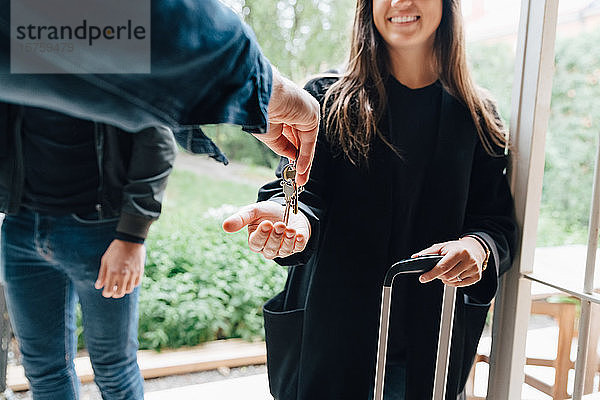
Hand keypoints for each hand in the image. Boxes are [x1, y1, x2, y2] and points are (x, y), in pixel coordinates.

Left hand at [95, 239, 144, 297]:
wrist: (130, 240)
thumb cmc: (115, 250)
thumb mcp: (105, 261)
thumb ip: (102, 275)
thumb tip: (98, 286)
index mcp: (113, 272)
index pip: (109, 291)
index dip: (106, 293)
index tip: (105, 291)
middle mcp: (123, 275)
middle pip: (119, 293)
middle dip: (115, 294)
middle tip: (113, 289)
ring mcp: (133, 274)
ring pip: (128, 290)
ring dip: (123, 290)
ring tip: (120, 285)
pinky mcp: (139, 271)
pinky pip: (136, 283)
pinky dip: (132, 284)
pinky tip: (128, 280)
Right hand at [222, 201, 310, 259]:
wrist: (287, 210)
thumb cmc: (267, 213)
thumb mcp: (253, 211)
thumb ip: (240, 218)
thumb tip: (225, 226)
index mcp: (255, 241)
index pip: (256, 243)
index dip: (261, 235)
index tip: (266, 224)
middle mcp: (268, 249)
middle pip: (270, 248)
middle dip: (275, 236)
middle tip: (279, 224)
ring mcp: (282, 250)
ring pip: (283, 250)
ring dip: (287, 239)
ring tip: (289, 228)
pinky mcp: (296, 247)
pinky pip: (298, 249)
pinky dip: (299, 242)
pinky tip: (299, 235)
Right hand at [253, 67, 319, 185]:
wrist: (259, 96)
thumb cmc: (258, 111)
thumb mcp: (270, 135)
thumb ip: (284, 147)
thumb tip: (293, 158)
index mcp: (287, 111)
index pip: (294, 136)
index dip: (293, 153)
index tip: (292, 170)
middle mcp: (299, 110)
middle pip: (302, 141)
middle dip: (301, 162)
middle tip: (299, 180)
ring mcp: (307, 112)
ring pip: (307, 143)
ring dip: (304, 162)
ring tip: (300, 180)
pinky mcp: (312, 115)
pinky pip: (309, 140)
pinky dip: (305, 156)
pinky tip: (300, 170)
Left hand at [412, 237, 486, 286]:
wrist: (474, 249)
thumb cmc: (456, 248)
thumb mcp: (442, 246)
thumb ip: (428, 252)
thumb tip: (414, 257)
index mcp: (459, 251)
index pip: (442, 266)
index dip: (431, 274)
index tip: (422, 278)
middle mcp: (468, 260)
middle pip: (447, 276)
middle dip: (439, 275)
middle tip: (438, 271)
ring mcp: (474, 269)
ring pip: (453, 281)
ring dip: (446, 279)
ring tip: (448, 270)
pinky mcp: (477, 277)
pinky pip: (460, 285)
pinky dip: (454, 282)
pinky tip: (455, 274)